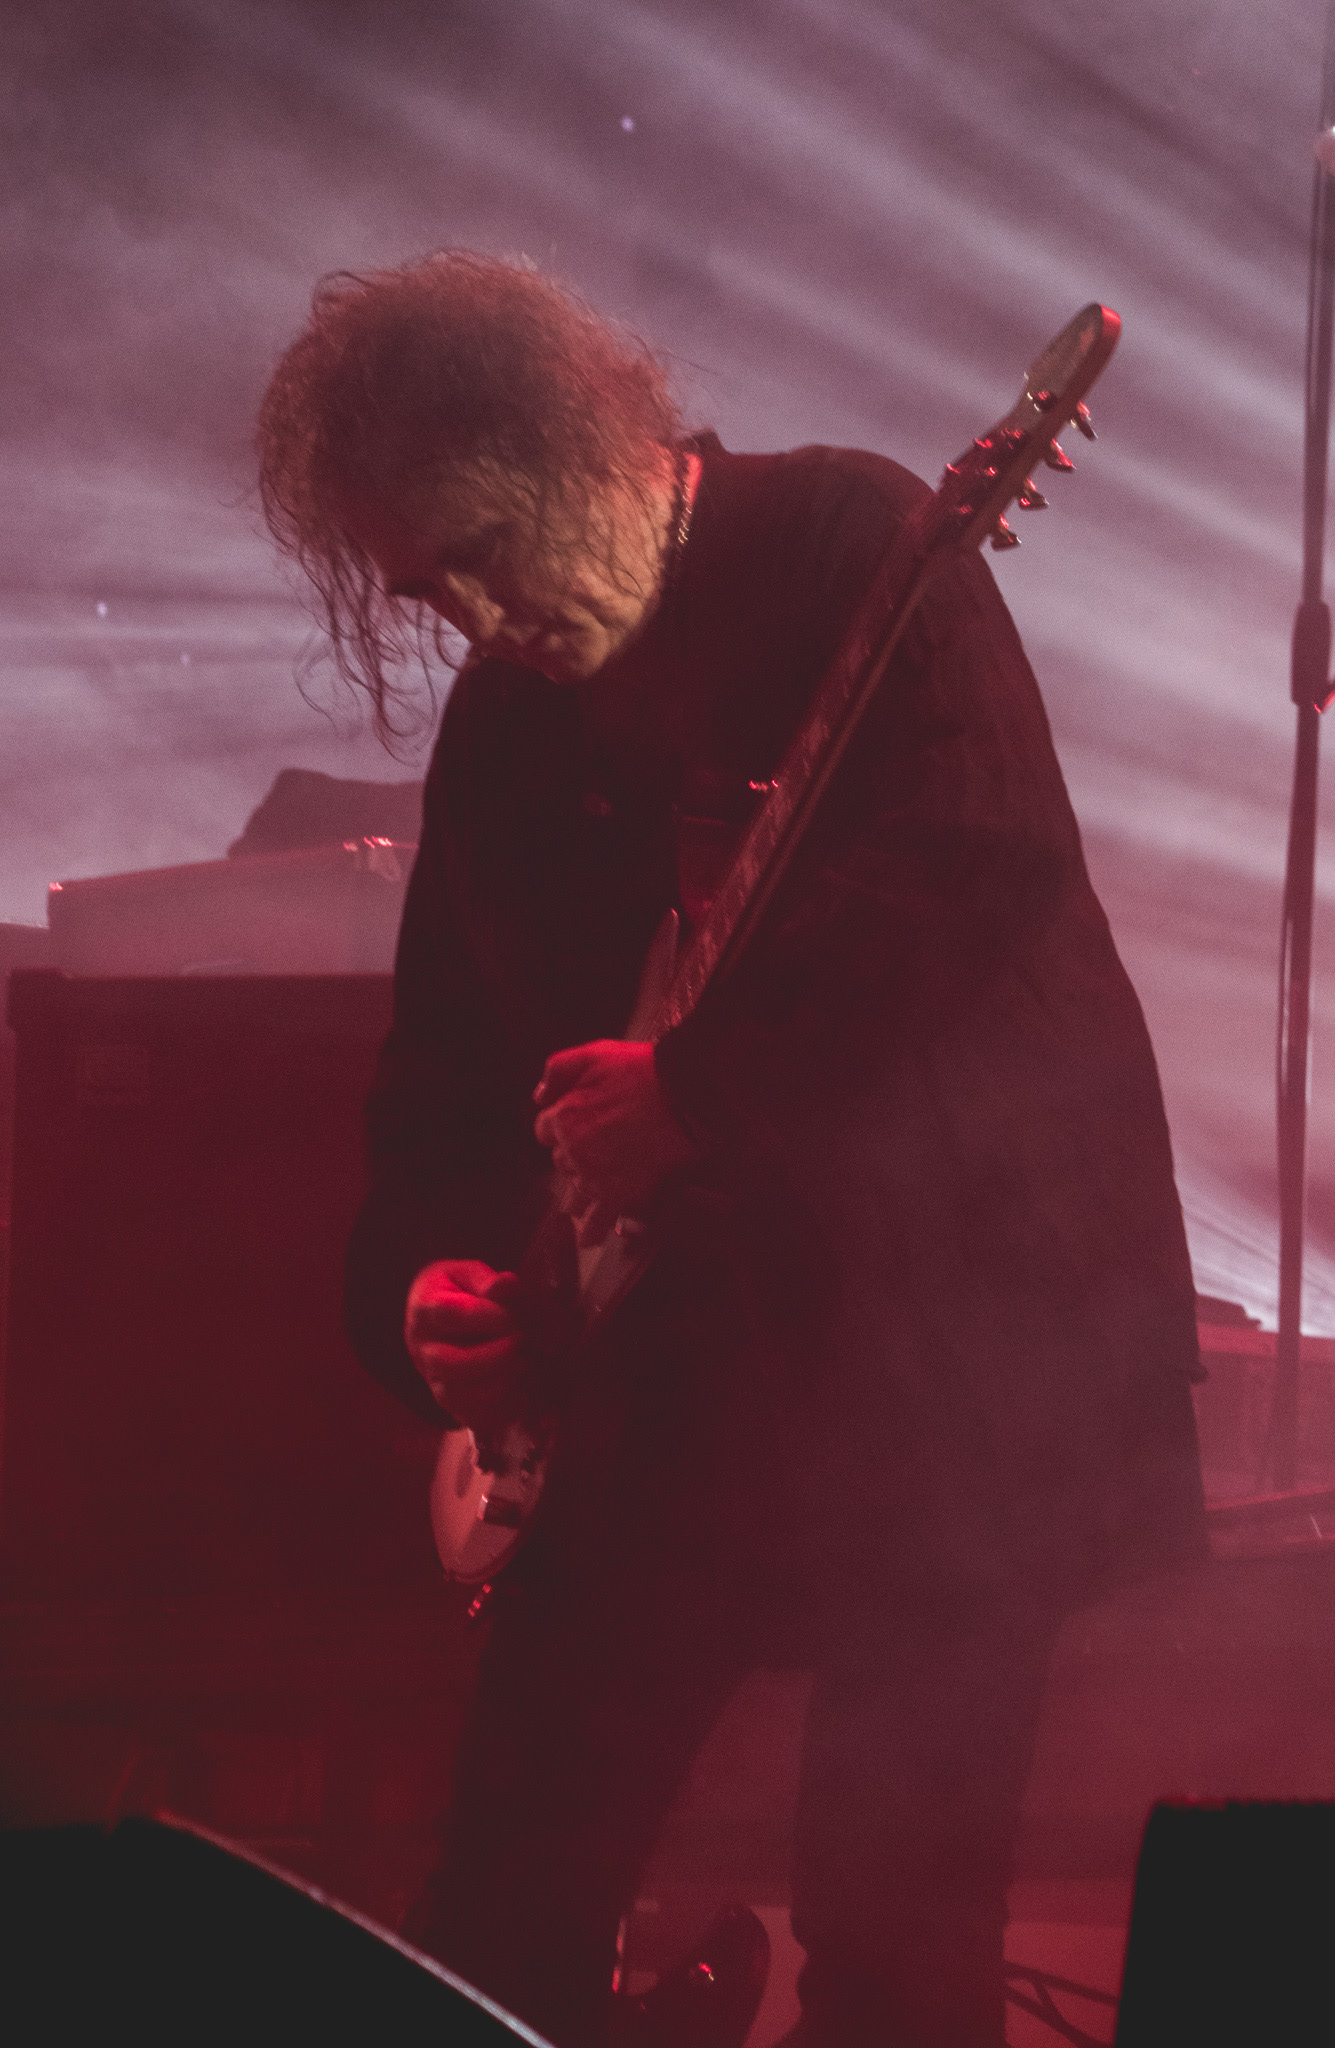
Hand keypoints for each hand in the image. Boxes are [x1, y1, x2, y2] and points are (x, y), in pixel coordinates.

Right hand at [405, 1259, 523, 1435]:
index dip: (485, 1316)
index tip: (512, 1315)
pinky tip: (521, 1388)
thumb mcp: (466, 1275)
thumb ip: (487, 1281)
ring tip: (523, 1363)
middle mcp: (423, 1349)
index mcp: (424, 1310)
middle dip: (493, 1356)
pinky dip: (500, 1408)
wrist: (435, 1320)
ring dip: (498, 1383)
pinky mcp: (450, 1404)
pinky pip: (471, 1417)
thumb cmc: (457, 1292)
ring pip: (456, 1395)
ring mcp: (433, 1380)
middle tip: (521, 1341)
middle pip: (448, 1363)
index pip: (448, 1315)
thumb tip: (508, 1282)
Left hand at [532, 1039, 700, 1243]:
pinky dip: (592, 1231)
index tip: (577, 1125)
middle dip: (573, 1158)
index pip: (545, 1129)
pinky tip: (588, 1238)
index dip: (561, 1126)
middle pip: (561, 1162)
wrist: (685, 1097)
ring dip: (577, 1197)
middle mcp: (572, 1150)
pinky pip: (598, 1220)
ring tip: (583, 1202)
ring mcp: (595, 1176)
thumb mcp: (595, 1054)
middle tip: (596, 1152)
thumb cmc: (643, 1073)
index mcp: (563, 1117)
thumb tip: (539, 1095)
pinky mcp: (620, 1195)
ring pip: (574, 1195)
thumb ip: (558, 1070)